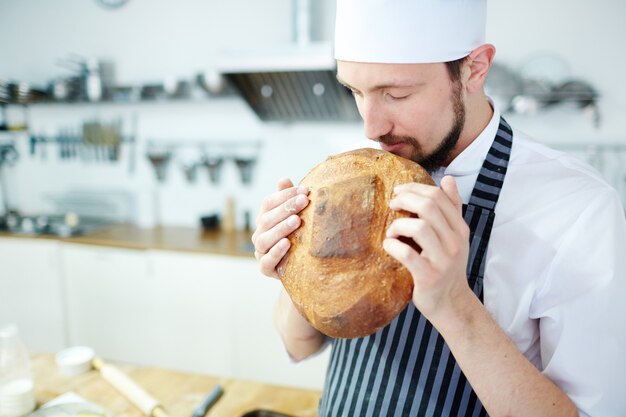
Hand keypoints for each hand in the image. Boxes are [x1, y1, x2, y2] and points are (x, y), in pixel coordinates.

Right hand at [251, 178, 308, 277]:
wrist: (299, 267)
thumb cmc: (297, 236)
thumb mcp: (294, 217)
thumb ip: (287, 199)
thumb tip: (283, 179)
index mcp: (264, 219)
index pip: (268, 203)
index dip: (285, 195)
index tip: (305, 190)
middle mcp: (259, 234)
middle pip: (267, 219)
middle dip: (286, 208)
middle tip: (304, 201)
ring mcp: (261, 252)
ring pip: (265, 239)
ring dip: (281, 228)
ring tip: (297, 221)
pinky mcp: (265, 269)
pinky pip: (267, 261)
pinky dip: (276, 252)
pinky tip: (287, 244)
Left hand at [383, 175, 471, 320]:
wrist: (451, 303)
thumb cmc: (446, 267)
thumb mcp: (454, 237)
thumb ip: (452, 208)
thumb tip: (449, 178)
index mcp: (459, 229)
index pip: (439, 196)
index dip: (415, 188)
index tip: (398, 191)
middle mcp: (455, 242)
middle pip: (429, 207)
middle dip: (404, 200)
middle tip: (392, 205)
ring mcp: (443, 260)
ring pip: (419, 227)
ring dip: (398, 225)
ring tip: (392, 231)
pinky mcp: (428, 276)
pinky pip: (407, 254)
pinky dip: (393, 246)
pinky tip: (389, 246)